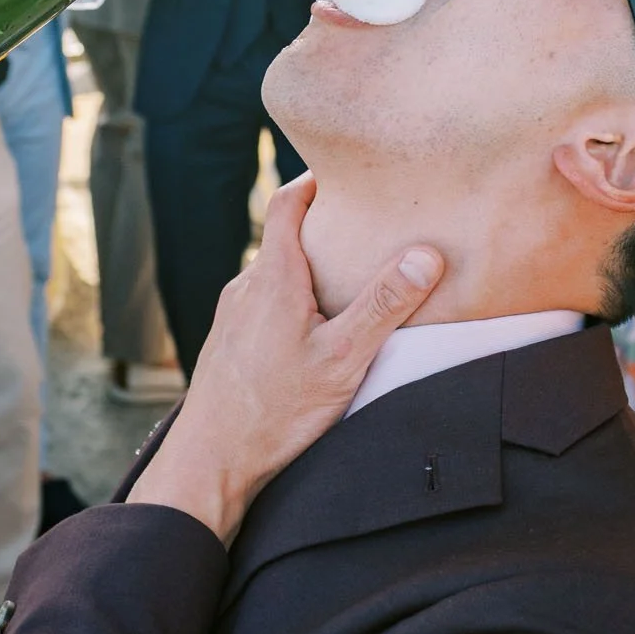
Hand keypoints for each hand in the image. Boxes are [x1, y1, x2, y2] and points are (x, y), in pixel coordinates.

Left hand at [128, 174, 443, 544]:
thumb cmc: (275, 412)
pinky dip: (290, 302)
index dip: (313, 180)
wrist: (210, 462)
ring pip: (273, 277)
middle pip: (284, 240)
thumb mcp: (343, 359)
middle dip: (322, 231)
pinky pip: (262, 306)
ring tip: (347, 281)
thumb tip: (425, 255)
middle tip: (365, 229)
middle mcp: (246, 288)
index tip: (341, 171)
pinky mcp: (228, 344)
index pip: (286, 204)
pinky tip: (313, 332)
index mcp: (273, 279)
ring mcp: (233, 317)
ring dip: (306, 272)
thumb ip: (383, 306)